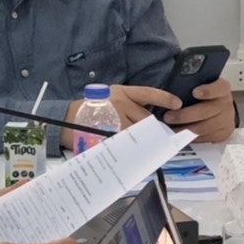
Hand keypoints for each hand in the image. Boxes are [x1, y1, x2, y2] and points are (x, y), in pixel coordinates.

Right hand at [60, 86, 181, 148]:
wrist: (66, 118)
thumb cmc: (90, 109)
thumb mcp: (109, 98)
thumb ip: (129, 105)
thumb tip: (149, 121)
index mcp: (122, 92)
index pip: (148, 93)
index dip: (165, 99)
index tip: (178, 104)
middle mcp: (120, 102)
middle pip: (146, 118)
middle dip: (152, 128)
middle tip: (159, 136)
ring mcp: (116, 118)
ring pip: (139, 132)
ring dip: (143, 139)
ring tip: (143, 145)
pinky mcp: (110, 133)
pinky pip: (128, 142)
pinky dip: (132, 147)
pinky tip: (134, 152)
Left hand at [163, 77, 235, 142]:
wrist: (221, 110)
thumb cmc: (206, 97)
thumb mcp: (201, 86)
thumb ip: (190, 86)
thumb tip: (170, 90)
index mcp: (222, 88)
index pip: (219, 88)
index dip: (208, 91)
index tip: (194, 92)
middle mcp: (226, 103)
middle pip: (206, 111)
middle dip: (185, 115)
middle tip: (168, 117)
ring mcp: (226, 120)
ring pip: (204, 128)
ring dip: (185, 129)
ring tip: (171, 128)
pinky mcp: (223, 134)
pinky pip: (205, 138)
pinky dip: (191, 138)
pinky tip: (180, 135)